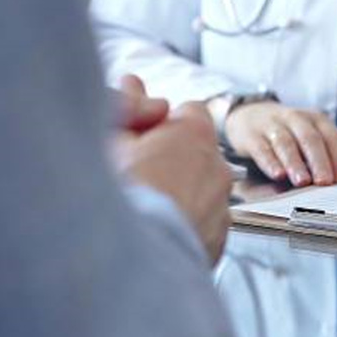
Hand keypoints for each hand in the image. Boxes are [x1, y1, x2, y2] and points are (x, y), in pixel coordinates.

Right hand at [114, 79, 231, 263]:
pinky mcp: (217, 239)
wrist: (131, 254)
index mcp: (195, 134)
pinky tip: (159, 227)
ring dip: (182, 189)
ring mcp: (221, 205)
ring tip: (148, 203)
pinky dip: (187, 220)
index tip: (147, 135)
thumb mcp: (115, 136)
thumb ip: (128, 104)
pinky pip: (204, 219)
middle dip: (174, 156)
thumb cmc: (123, 190)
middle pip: (197, 151)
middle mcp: (217, 166)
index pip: (190, 111)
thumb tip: (132, 82)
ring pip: (202, 187)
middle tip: (141, 170)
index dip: (166, 121)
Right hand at [225, 102, 336, 186]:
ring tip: (302, 181)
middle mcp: (294, 119)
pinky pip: (261, 147)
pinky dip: (269, 160)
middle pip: (309, 138)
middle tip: (325, 182)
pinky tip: (276, 174)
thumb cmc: (289, 130)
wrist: (249, 115)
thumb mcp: (316, 136)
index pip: (331, 136)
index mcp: (315, 119)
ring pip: (285, 142)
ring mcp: (272, 125)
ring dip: (294, 162)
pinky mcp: (252, 135)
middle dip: (318, 160)